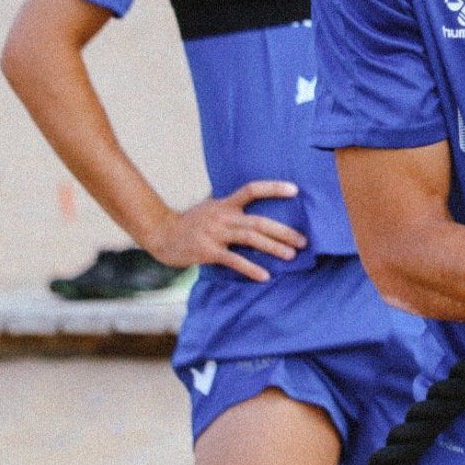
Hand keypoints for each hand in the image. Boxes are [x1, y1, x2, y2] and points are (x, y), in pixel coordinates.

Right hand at [141, 180, 309, 281]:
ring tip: (291, 255)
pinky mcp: (208, 251)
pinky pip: (234, 260)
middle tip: (303, 241)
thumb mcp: (211, 208)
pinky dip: (251, 268)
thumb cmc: (190, 223)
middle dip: (283, 231)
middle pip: (258, 221)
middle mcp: (223, 216)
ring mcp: (215, 233)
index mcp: (225, 203)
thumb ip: (232, 208)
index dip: (274, 188)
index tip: (296, 190)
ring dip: (273, 247)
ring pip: (250, 238)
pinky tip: (265, 276)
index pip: (252, 189)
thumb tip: (256, 210)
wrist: (160, 234)